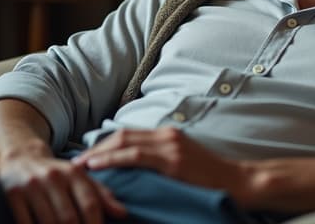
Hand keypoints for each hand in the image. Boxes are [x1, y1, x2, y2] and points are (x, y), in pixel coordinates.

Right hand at [0, 150, 126, 223]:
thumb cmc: (58, 174)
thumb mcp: (80, 178)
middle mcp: (54, 177)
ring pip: (48, 222)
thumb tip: (123, 214)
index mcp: (75, 173)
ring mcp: (33, 186)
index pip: (90, 203)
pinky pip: (25, 222)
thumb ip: (101, 195)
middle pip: (69, 217)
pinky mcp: (13, 194)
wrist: (22, 157)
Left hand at [73, 127, 248, 200]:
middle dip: (96, 147)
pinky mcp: (172, 159)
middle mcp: (167, 134)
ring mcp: (170, 145)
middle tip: (76, 162)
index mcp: (169, 134)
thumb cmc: (212, 179)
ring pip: (124, 142)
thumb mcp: (184, 164)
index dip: (105, 144)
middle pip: (122, 134)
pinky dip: (112, 159)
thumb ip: (161, 162)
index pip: (129, 133)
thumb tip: (136, 173)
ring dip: (98, 153)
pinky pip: (135, 156)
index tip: (87, 157)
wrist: (239, 181)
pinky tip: (96, 166)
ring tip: (79, 165)